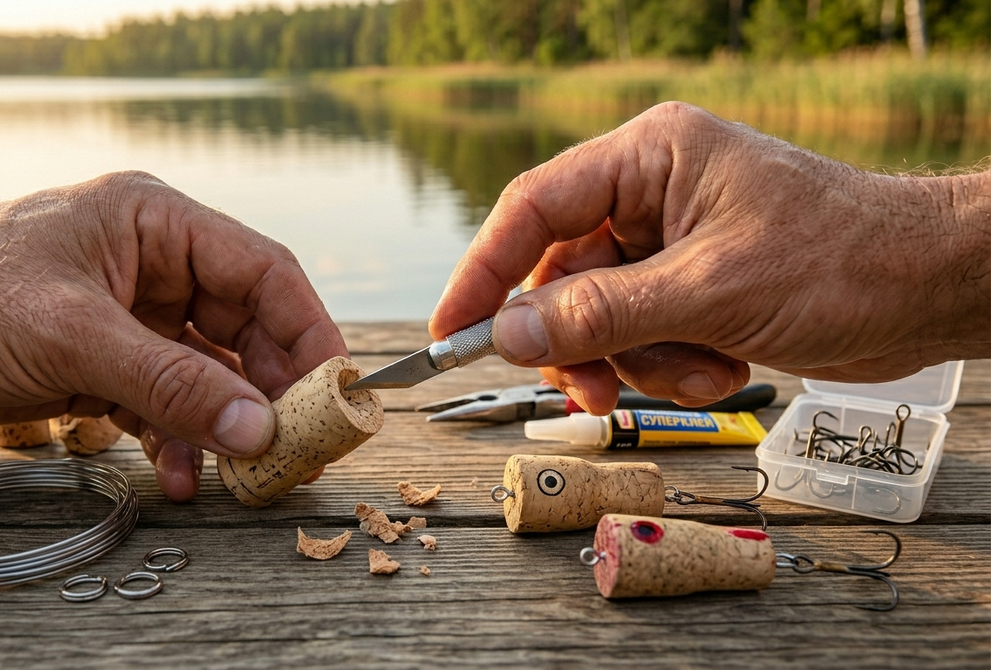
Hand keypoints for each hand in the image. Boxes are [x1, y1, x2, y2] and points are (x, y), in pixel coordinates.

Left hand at [0, 172, 346, 499]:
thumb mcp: (73, 336)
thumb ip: (170, 383)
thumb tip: (257, 427)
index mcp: (156, 224)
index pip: (261, 272)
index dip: (308, 329)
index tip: (336, 387)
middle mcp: (156, 266)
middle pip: (244, 329)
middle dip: (271, 390)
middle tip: (298, 445)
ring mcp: (134, 317)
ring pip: (208, 374)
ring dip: (227, 424)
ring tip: (247, 473)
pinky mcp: (109, 363)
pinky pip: (166, 404)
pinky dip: (179, 440)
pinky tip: (184, 475)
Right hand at [431, 102, 989, 413]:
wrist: (931, 289)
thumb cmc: (841, 260)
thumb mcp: (709, 292)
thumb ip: (600, 314)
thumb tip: (508, 334)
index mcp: (647, 158)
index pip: (533, 208)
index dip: (484, 270)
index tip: (452, 331)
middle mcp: (650, 195)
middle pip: (561, 276)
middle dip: (579, 342)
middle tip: (588, 394)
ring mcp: (670, 245)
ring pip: (599, 319)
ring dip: (637, 362)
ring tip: (699, 370)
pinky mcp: (691, 289)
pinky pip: (640, 338)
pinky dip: (669, 367)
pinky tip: (721, 367)